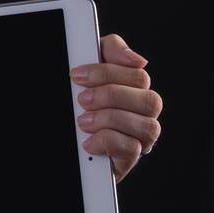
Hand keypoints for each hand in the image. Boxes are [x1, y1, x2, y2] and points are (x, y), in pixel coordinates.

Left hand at [71, 32, 162, 183]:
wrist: (63, 138)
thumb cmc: (74, 99)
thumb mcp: (87, 71)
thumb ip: (109, 52)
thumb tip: (137, 59)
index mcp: (134, 89)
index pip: (138, 75)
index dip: (108, 73)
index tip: (77, 75)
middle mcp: (142, 114)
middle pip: (150, 100)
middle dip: (111, 96)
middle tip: (81, 99)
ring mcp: (139, 139)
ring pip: (146, 126)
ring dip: (110, 119)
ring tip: (83, 121)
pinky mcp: (128, 160)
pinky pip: (132, 149)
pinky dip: (107, 142)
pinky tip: (88, 142)